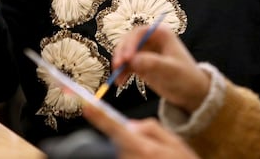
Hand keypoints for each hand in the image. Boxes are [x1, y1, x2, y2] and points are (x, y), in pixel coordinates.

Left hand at [82, 104, 198, 158]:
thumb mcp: (174, 141)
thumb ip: (151, 129)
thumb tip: (131, 125)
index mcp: (144, 148)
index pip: (115, 128)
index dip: (99, 117)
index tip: (86, 106)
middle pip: (119, 142)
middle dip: (130, 140)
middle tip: (153, 148)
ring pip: (122, 152)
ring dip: (134, 152)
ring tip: (155, 157)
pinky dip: (135, 157)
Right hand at [112, 25, 210, 113]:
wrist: (191, 93)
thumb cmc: (186, 78)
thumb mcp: (171, 70)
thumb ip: (153, 63)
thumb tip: (132, 60)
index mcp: (161, 33)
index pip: (139, 33)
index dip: (130, 43)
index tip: (126, 58)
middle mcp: (151, 39)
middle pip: (129, 41)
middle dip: (121, 53)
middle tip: (117, 66)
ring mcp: (145, 51)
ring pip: (125, 52)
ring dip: (119, 64)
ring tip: (118, 79)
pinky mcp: (141, 62)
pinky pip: (127, 64)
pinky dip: (122, 72)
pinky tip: (120, 82)